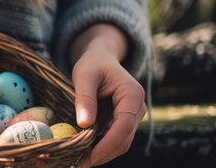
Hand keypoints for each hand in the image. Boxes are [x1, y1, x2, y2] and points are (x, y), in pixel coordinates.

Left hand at [69, 25, 146, 166]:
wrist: (101, 59)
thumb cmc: (92, 64)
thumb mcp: (83, 76)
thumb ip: (84, 99)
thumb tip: (84, 125)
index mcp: (132, 94)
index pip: (124, 125)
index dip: (107, 144)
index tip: (89, 156)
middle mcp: (137, 107)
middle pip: (124, 139)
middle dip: (102, 153)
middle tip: (78, 163)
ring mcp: (132, 116)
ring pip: (120, 142)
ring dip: (101, 153)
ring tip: (78, 160)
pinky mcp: (123, 122)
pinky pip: (113, 138)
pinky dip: (99, 147)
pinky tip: (82, 152)